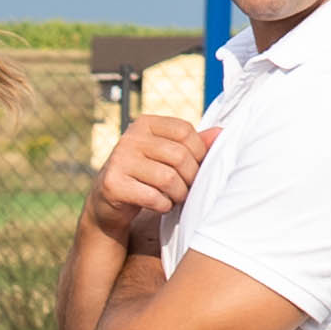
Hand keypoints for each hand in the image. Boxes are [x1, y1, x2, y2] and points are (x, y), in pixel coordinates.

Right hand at [85, 110, 204, 245]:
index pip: (185, 131)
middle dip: (190, 178)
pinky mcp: (113, 184)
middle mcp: (130, 138)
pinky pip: (152, 197)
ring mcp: (119, 160)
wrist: (108, 201)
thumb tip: (222, 133)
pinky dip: (163, 206)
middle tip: (187, 188)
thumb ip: (194, 144)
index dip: (199, 152)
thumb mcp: (168, 155)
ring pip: (168, 179)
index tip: (195, 167)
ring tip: (175, 197)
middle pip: (179, 156)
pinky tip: (160, 205)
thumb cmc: (146, 175)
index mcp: (145, 124)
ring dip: (178, 194)